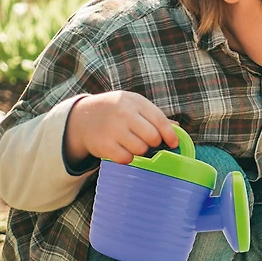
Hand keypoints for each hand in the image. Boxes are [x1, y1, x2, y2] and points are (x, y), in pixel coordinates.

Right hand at [64, 91, 179, 166]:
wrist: (83, 116)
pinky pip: (126, 158)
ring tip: (133, 144)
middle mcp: (124, 114)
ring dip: (140, 151)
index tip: (173, 144)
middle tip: (148, 143)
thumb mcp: (134, 106)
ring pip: (140, 149)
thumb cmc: (117, 111)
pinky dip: (127, 158)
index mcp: (135, 102)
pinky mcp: (104, 144)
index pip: (160, 120)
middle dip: (154, 143)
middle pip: (152, 137)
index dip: (170, 135)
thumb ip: (155, 117)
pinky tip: (123, 150)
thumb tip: (178, 129)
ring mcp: (113, 129)